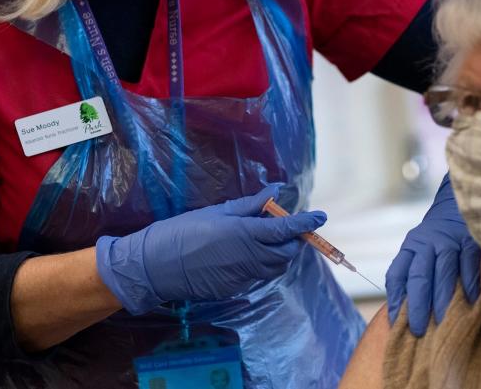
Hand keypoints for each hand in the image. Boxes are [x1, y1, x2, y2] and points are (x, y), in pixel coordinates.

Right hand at [95, 184, 323, 314]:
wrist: (158, 266)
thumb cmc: (184, 231)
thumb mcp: (217, 212)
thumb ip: (250, 205)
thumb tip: (275, 192)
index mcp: (246, 234)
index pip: (287, 230)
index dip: (306, 223)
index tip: (321, 217)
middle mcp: (250, 258)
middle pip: (287, 252)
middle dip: (294, 240)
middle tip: (287, 227)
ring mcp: (244, 276)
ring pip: (276, 267)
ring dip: (281, 253)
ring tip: (269, 239)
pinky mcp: (236, 288)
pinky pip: (260, 275)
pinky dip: (264, 264)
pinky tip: (249, 254)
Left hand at [385, 174, 480, 335]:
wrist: (459, 204)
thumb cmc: (437, 239)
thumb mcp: (419, 251)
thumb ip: (412, 275)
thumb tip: (403, 314)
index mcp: (410, 248)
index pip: (396, 274)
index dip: (394, 299)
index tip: (395, 323)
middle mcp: (426, 244)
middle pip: (419, 276)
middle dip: (417, 305)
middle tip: (418, 330)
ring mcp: (449, 241)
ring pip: (443, 272)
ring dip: (442, 299)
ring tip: (441, 322)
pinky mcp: (470, 240)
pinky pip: (468, 264)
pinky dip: (469, 283)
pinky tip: (469, 302)